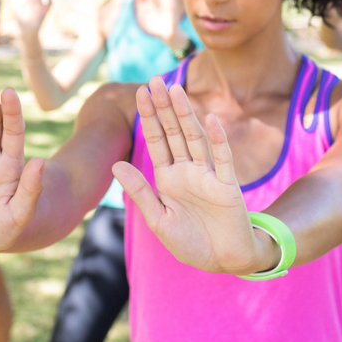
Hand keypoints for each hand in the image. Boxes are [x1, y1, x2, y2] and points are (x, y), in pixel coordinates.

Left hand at [112, 78, 277, 274]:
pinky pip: (222, 159)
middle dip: (164, 107)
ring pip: (195, 138)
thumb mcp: (158, 219)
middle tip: (154, 80)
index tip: (140, 93)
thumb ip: (139, 191)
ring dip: (185, 115)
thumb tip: (114, 165)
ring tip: (175, 90)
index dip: (148, 117)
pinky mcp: (228, 187)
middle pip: (173, 132)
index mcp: (168, 178)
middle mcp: (187, 171)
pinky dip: (217, 140)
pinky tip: (209, 120)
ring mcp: (208, 176)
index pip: (156, 141)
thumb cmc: (190, 243)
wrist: (223, 262)